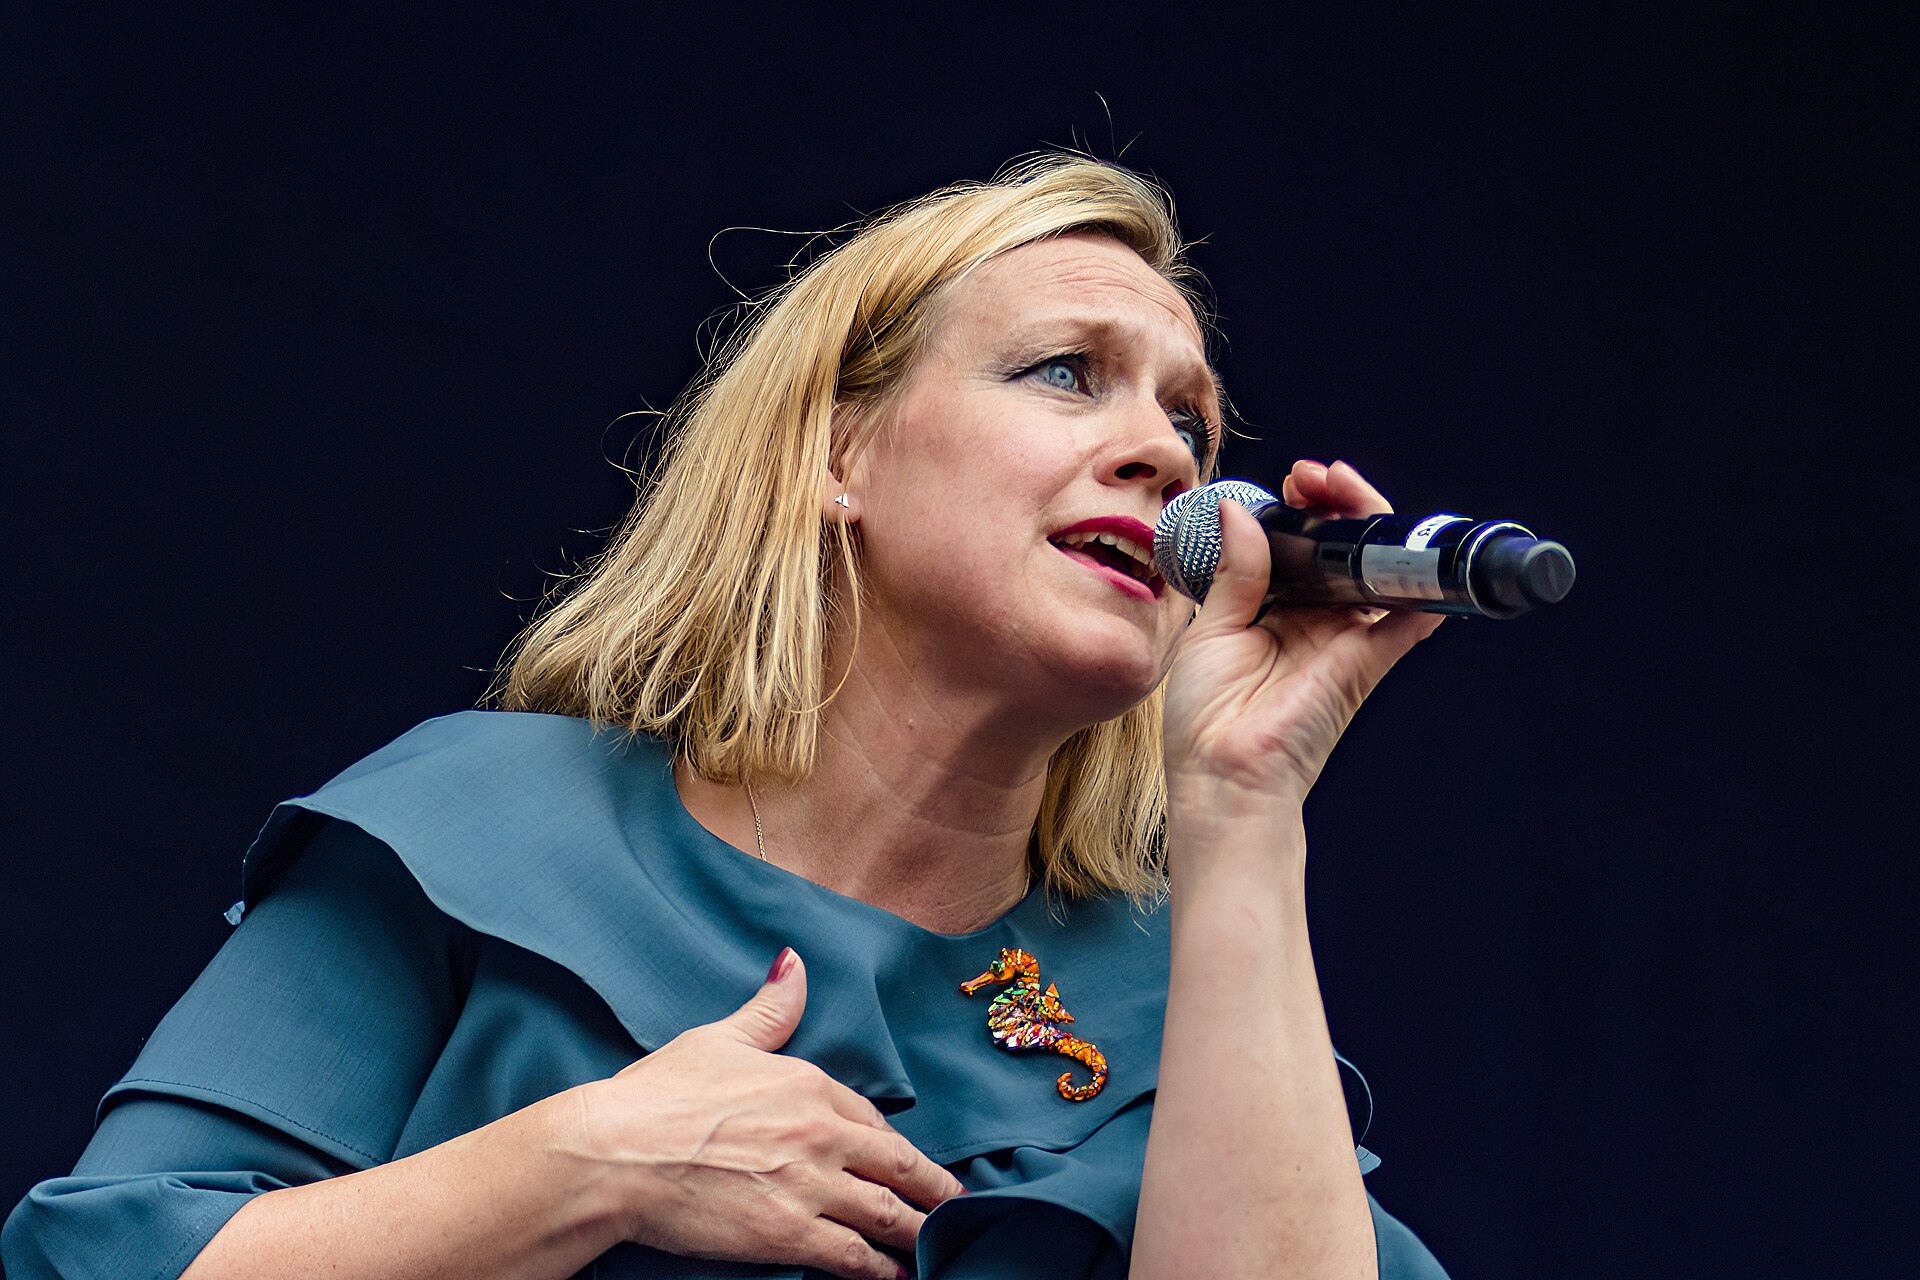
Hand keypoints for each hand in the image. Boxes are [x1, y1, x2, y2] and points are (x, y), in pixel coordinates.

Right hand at [568, 950, 963, 1279]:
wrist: (614, 1152)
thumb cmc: (657, 1094)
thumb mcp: (719, 1039)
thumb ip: (770, 1008)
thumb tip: (795, 962)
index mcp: (808, 1083)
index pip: (870, 1118)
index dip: (892, 1145)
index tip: (908, 1162)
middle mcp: (820, 1133)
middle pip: (897, 1166)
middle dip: (932, 1190)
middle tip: (955, 1207)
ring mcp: (808, 1186)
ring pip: (886, 1214)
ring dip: (917, 1233)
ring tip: (937, 1246)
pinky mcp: (788, 1234)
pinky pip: (853, 1256)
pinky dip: (880, 1270)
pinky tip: (896, 1277)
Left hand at [1161, 458, 1444, 813]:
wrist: (1221, 776)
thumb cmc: (1207, 717)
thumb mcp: (1212, 629)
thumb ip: (1237, 571)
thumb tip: (1240, 510)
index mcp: (1274, 608)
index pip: (1302, 545)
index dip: (1303, 508)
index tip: (1291, 482)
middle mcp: (1315, 619)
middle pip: (1344, 549)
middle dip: (1336, 503)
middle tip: (1315, 478)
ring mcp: (1344, 639)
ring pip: (1375, 569)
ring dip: (1369, 523)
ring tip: (1343, 489)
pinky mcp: (1364, 662)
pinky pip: (1407, 623)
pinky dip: (1424, 592)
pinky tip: (1422, 557)